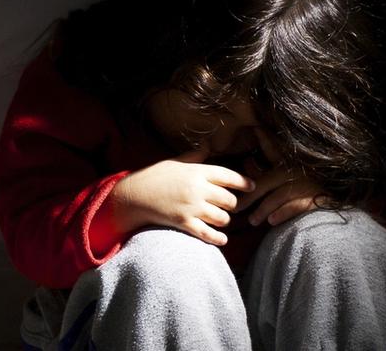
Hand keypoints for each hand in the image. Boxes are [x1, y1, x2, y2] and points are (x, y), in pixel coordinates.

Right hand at [110, 148, 255, 245]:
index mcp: (196, 172)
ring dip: (224, 220)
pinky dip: (218, 238)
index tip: (252, 186)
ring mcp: (191, 208)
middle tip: (229, 205)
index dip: (243, 182)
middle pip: (229, 200)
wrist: (133, 195)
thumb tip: (207, 146)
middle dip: (232, 204)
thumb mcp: (174, 162)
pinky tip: (222, 239)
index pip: (228, 176)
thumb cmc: (154, 176)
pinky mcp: (184, 223)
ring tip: (220, 218)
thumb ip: (194, 157)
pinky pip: (208, 234)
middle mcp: (197, 189)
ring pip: (222, 218)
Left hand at [233, 127, 324, 225]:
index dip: (264, 139)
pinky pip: (294, 205)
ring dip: (263, 210)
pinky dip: (282, 213)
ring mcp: (306, 185)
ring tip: (252, 221)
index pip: (273, 149)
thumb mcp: (290, 176)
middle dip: (249, 197)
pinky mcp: (315, 199)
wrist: (340, 203)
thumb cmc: (310, 190)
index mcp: (291, 163)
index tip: (255, 129)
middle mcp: (297, 172)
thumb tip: (247, 163)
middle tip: (235, 208)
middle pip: (266, 183)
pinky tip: (272, 221)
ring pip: (278, 196)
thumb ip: (269, 173)